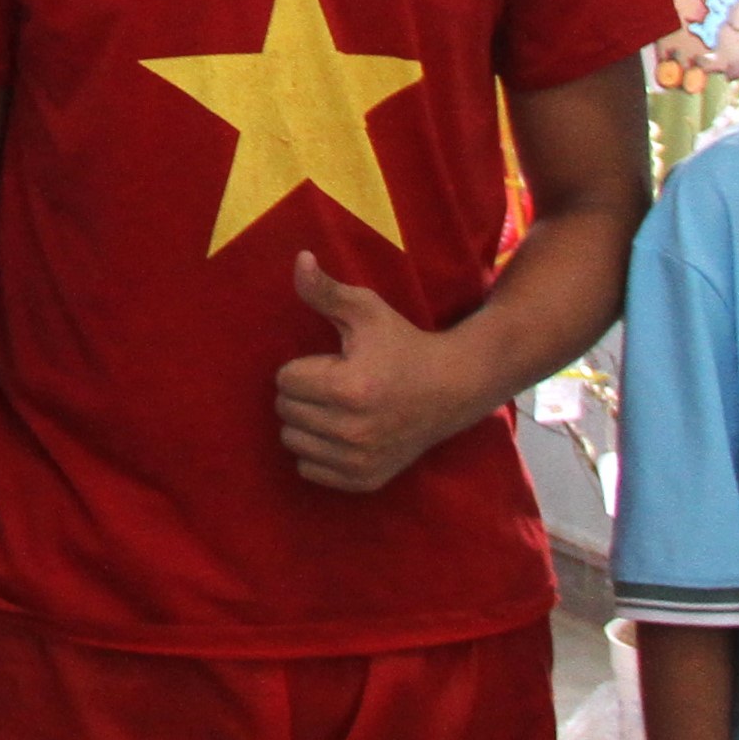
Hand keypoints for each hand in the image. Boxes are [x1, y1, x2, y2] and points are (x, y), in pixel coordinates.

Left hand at [274, 253, 491, 492]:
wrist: (453, 388)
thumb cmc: (404, 344)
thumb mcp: (366, 310)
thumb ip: (326, 290)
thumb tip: (298, 259)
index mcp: (348, 389)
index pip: (284, 380)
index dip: (304, 366)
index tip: (332, 363)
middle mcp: (352, 431)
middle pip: (286, 412)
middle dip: (303, 393)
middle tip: (333, 384)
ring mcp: (360, 460)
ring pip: (293, 442)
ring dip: (306, 424)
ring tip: (337, 407)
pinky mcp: (365, 480)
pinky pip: (310, 470)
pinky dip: (318, 453)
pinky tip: (342, 433)